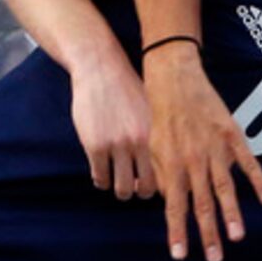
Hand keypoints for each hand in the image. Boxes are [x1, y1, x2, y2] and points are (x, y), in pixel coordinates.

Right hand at [68, 49, 154, 199]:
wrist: (100, 68)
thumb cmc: (126, 88)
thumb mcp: (150, 109)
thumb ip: (155, 135)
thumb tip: (167, 160)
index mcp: (156, 133)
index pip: (165, 173)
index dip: (160, 184)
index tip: (152, 182)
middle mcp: (139, 142)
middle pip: (145, 188)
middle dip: (139, 192)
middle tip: (133, 187)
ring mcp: (116, 145)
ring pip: (120, 187)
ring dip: (118, 189)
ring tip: (116, 181)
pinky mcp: (95, 146)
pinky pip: (100, 177)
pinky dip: (101, 179)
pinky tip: (101, 172)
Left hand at [144, 44, 261, 260]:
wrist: (176, 82)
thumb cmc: (162, 118)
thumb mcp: (154, 150)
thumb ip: (163, 178)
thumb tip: (170, 203)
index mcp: (172, 168)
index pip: (174, 208)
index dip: (178, 233)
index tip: (180, 255)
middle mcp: (194, 162)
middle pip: (202, 205)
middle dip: (208, 234)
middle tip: (215, 259)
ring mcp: (215, 150)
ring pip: (225, 189)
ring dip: (232, 215)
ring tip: (237, 237)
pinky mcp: (232, 137)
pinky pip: (248, 163)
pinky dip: (259, 181)